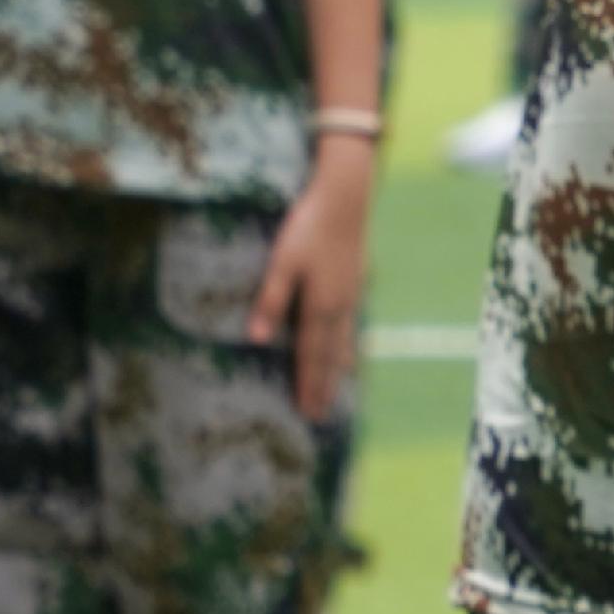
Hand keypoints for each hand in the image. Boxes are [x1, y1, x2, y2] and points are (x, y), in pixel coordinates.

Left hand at [251, 139, 373, 417]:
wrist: (346, 199)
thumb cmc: (309, 229)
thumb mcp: (282, 263)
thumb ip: (271, 302)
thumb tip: (256, 340)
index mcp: (321, 307)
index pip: (312, 356)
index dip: (308, 384)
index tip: (306, 411)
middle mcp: (340, 308)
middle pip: (332, 356)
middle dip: (325, 386)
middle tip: (321, 414)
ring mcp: (352, 295)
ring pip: (345, 342)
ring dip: (339, 369)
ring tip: (337, 389)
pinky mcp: (357, 283)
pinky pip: (352, 326)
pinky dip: (349, 345)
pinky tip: (349, 345)